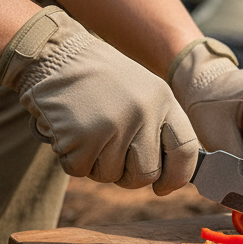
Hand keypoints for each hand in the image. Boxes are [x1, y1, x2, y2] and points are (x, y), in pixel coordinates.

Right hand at [0, 6, 198, 192]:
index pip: (186, 151)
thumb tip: (171, 176)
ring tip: (88, 132)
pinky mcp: (83, 136)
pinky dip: (72, 159)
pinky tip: (70, 132)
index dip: (177, 176)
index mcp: (164, 100)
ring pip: (110, 175)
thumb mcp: (142, 92)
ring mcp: (114, 125)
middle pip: (146, 173)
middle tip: (112, 159)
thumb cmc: (100, 80)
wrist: (56, 55)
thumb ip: (158, 127)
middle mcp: (144, 113)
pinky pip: (81, 170)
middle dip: (129, 177)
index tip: (163, 187)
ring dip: (96, 164)